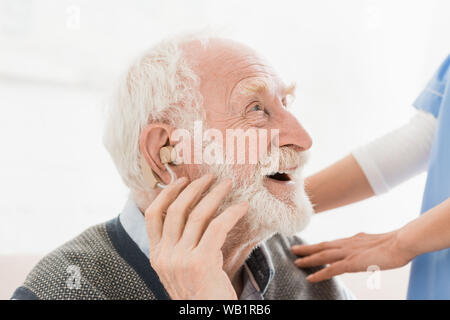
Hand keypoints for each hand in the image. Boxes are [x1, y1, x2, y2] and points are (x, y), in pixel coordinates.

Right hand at [145, 174, 247, 299]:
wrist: (206, 317)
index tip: (180, 180)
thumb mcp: (181, 269)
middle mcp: (164, 256)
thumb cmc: (200, 294)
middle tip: (209, 177)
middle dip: (193, 189)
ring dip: (214, 195)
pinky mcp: (201, 262)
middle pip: (175, 210)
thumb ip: (181, 246)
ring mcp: (180, 259)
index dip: (166, 194)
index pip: (152, 216)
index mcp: (156, 256)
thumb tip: (196, 215)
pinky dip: (232, 213)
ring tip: (227, 184)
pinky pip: (218, 227)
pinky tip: (242, 206)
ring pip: (197, 215)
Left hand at [291, 231, 414, 281]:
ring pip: (323, 255)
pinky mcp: (352, 262)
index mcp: (352, 240)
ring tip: (296, 261)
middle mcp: (347, 244)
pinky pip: (331, 269)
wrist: (401, 242)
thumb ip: (363, 244)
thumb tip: (360, 241)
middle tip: (293, 249)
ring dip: (308, 258)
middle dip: (307, 248)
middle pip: (322, 246)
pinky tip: (310, 277)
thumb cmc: (393, 243)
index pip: (330, 242)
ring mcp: (348, 253)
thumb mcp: (373, 242)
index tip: (307, 246)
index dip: (318, 245)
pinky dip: (319, 273)